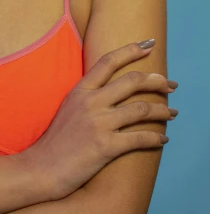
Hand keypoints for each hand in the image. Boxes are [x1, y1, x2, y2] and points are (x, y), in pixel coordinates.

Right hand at [18, 40, 178, 199]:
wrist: (40, 168)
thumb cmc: (54, 142)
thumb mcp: (67, 109)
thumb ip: (88, 98)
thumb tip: (113, 93)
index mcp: (80, 91)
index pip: (108, 61)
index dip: (131, 50)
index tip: (149, 45)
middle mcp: (90, 102)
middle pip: (132, 81)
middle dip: (157, 81)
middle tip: (170, 85)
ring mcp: (98, 124)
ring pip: (142, 109)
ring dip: (163, 111)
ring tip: (173, 113)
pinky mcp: (106, 146)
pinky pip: (140, 138)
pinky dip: (156, 138)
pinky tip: (162, 139)